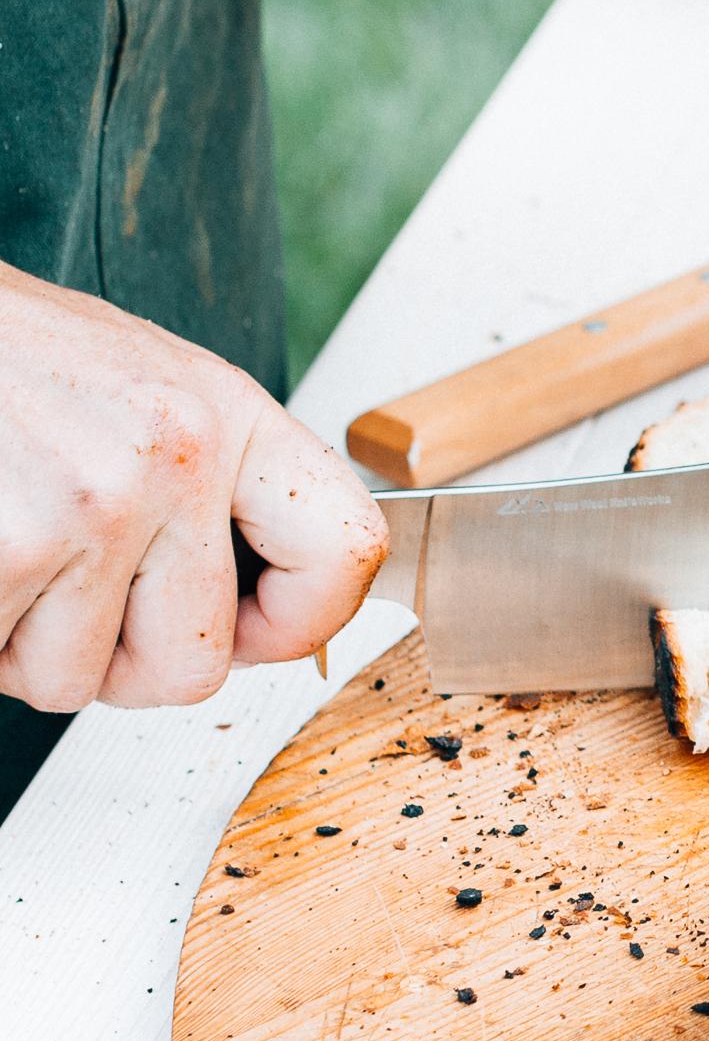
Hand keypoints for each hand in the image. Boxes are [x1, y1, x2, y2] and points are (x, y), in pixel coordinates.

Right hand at [0, 265, 389, 712]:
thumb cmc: (13, 359)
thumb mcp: (148, 387)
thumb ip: (213, 487)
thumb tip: (265, 617)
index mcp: (225, 414)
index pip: (343, 552)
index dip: (300, 623)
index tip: (252, 631)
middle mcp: (174, 458)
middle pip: (193, 667)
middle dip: (119, 663)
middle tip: (71, 599)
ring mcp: (92, 506)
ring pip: (74, 682)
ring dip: (24, 643)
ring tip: (6, 546)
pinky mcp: (7, 549)